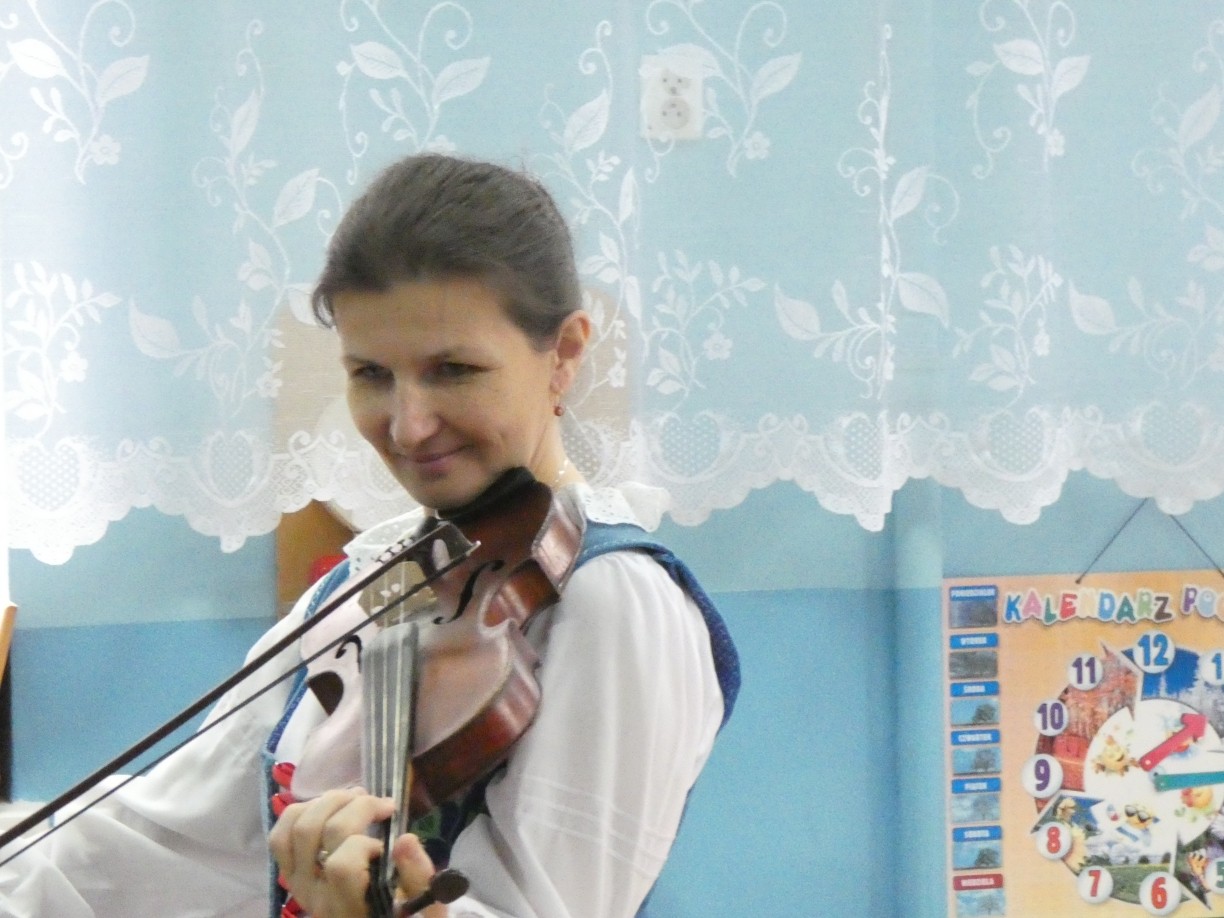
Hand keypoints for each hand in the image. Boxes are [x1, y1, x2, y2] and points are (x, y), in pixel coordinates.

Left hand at [269, 787, 445, 916]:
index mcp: (350, 909)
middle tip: (382, 805)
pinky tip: (329, 808)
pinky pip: (280, 835)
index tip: (387, 844)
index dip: (363, 844)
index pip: (341, 867)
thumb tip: (405, 840)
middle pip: (323, 834)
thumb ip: (419, 878)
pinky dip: (303, 810)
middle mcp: (316, 896)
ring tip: (357, 799)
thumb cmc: (397, 915)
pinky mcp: (290, 873)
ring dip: (331, 801)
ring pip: (299, 827)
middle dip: (357, 806)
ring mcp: (298, 884)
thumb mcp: (420, 905)